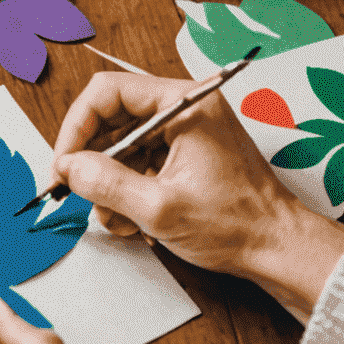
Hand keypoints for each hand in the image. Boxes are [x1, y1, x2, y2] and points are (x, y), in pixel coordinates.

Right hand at [52, 72, 343, 313]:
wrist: (279, 252)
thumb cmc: (237, 226)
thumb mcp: (161, 209)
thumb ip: (106, 183)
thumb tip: (67, 167)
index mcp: (185, 104)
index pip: (108, 92)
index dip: (77, 126)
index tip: (64, 162)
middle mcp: (183, 109)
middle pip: (111, 117)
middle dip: (91, 158)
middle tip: (73, 188)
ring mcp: (183, 132)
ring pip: (120, 143)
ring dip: (108, 181)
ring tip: (114, 216)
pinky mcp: (183, 154)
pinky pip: (137, 160)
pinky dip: (126, 189)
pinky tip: (131, 219)